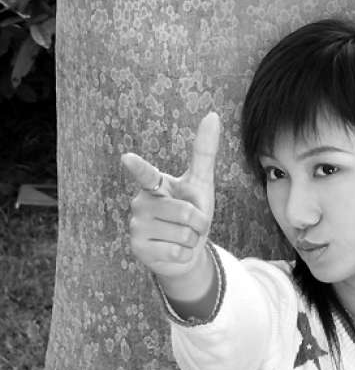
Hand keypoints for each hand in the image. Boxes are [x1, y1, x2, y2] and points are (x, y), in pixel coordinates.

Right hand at [121, 112, 220, 278]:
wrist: (186, 250)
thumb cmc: (191, 213)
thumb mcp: (200, 183)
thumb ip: (203, 152)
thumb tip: (213, 115)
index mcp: (154, 185)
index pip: (148, 175)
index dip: (139, 167)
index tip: (127, 158)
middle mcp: (140, 203)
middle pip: (186, 213)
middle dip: (199, 223)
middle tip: (191, 225)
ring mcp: (136, 227)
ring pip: (183, 234)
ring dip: (192, 239)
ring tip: (182, 237)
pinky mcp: (138, 249)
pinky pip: (176, 252)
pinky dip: (185, 254)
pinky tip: (175, 251)